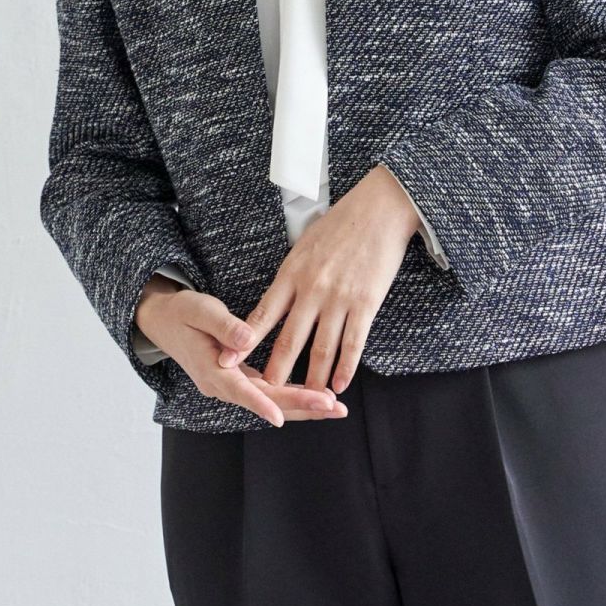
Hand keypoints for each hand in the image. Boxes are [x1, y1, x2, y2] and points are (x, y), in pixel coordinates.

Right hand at [135, 276, 346, 428]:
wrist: (164, 321)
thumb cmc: (183, 313)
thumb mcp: (200, 311)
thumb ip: (224, 326)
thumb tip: (247, 340)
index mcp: (212, 371)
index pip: (241, 391)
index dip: (262, 404)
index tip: (281, 416)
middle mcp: (223, 385)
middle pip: (266, 401)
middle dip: (301, 405)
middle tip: (333, 406)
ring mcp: (232, 384)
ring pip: (271, 400)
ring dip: (303, 405)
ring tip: (334, 407)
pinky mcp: (240, 379)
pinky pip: (270, 392)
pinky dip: (293, 395)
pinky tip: (316, 397)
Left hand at [215, 165, 420, 395]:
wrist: (378, 209)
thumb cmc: (341, 223)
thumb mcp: (305, 244)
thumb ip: (291, 274)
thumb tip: (278, 297)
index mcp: (292, 273)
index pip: (263, 314)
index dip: (245, 340)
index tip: (227, 360)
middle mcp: (311, 289)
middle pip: (289, 339)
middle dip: (275, 369)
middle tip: (264, 392)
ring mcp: (338, 298)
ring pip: (321, 347)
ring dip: (313, 377)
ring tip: (307, 396)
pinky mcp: (365, 303)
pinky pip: (353, 343)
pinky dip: (346, 367)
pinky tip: (340, 383)